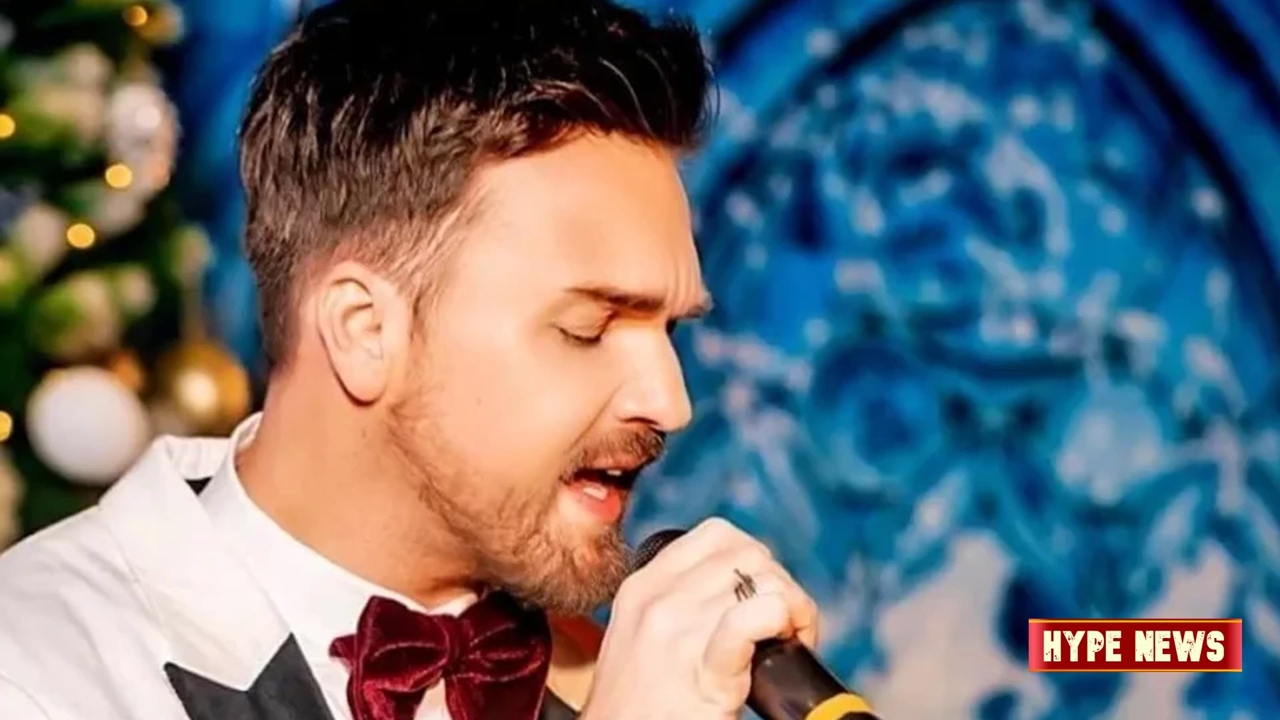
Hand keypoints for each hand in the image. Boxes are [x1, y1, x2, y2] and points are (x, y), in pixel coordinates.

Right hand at [580, 518, 819, 719]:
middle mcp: (658, 601)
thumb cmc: (638, 705)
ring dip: (794, 609)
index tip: (763, 595)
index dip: (756, 559)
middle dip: (781, 586)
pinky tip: (788, 644)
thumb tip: (741, 585)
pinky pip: (752, 619)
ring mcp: (677, 634)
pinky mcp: (705, 673)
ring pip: (763, 582)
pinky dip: (783, 619)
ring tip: (789, 642)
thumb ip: (680, 601)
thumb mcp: (642, 635)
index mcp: (644, 586)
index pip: (718, 536)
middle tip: (785, 627)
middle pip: (749, 556)